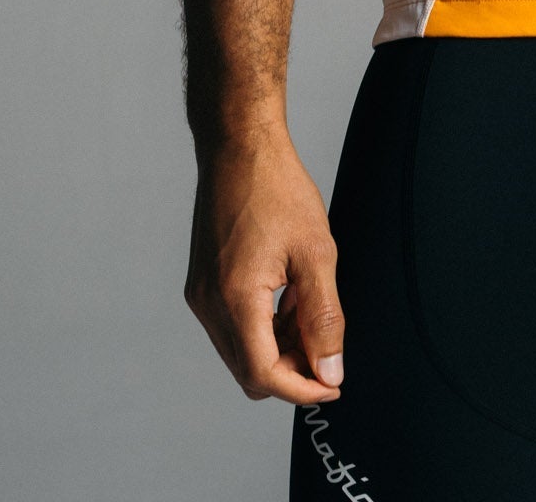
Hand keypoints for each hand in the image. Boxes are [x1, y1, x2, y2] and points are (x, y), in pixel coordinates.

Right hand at [184, 128, 345, 403]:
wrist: (238, 146)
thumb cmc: (278, 189)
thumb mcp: (316, 252)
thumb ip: (324, 317)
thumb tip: (330, 370)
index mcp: (236, 299)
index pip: (264, 375)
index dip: (302, 389)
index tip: (334, 384)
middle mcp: (209, 304)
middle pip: (249, 371)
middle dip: (291, 370)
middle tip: (327, 345)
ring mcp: (201, 294)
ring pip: (240, 352)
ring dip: (277, 347)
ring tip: (308, 307)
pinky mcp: (201, 283)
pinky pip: (231, 327)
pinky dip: (261, 327)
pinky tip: (288, 295)